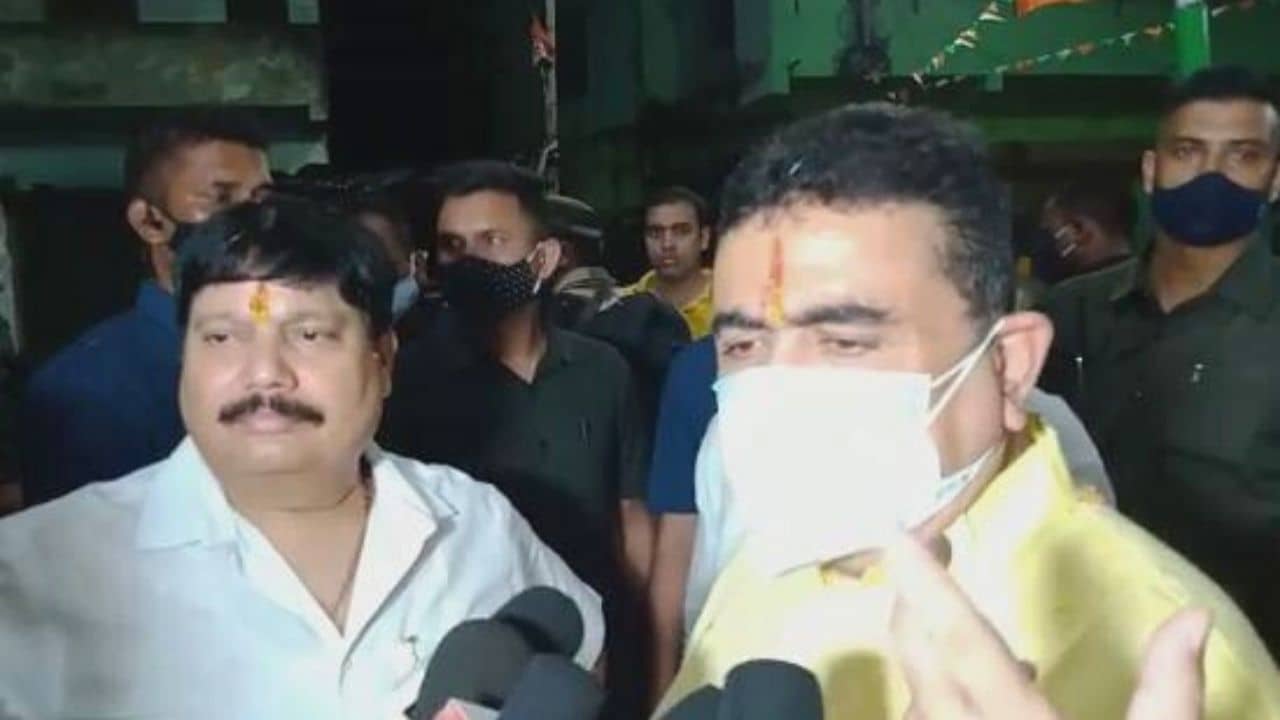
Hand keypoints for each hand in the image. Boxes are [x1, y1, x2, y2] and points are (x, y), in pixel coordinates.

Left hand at [883, 536, 1210, 719]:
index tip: (895, 534)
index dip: (927, 588)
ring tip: (975, 643)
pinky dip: (941, 703)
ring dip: (930, 658)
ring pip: (915, 699)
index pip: (962, 644)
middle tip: (927, 556)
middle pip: (920, 660)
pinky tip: (981, 703)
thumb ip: (1169, 694)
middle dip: (913, 600)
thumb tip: (1192, 618)